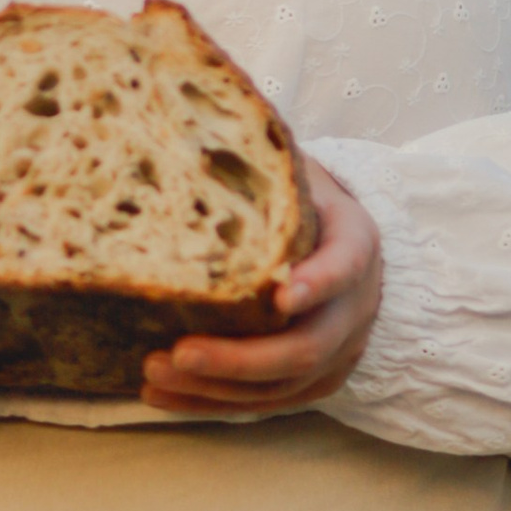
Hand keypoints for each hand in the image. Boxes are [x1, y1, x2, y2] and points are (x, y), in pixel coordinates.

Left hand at [138, 161, 382, 419]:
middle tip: (179, 350)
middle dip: (239, 357)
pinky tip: (162, 395)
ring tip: (154, 372)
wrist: (342, 240)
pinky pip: (264, 403)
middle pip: (306, 347)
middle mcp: (355, 307)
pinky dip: (211, 403)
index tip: (279, 296)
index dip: (316, 284)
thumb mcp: (295, 171)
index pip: (343, 266)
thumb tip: (205, 107)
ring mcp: (338, 351)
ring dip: (215, 386)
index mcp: (356, 244)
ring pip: (281, 385)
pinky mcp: (313, 381)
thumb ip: (264, 158)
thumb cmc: (302, 199)